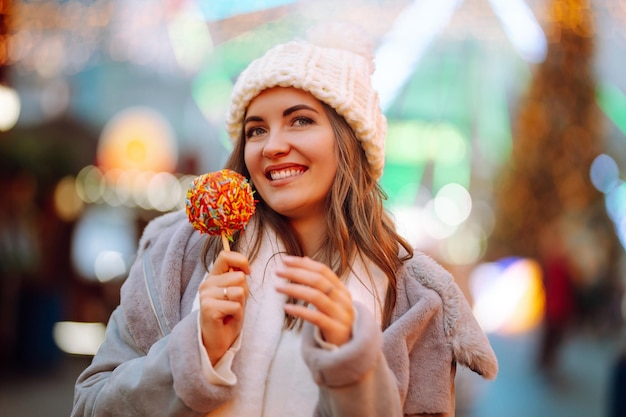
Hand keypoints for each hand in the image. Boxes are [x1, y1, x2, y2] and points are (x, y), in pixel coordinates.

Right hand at [199, 250, 249, 364]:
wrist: (216, 340)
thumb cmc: (228, 315)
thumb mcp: (236, 293)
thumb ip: (238, 279)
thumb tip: (244, 270)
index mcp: (213, 277)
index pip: (225, 256)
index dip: (241, 261)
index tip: (248, 272)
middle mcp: (206, 284)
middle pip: (239, 277)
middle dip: (244, 292)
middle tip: (234, 304)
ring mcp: (206, 296)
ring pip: (239, 292)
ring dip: (241, 305)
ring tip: (231, 312)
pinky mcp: (208, 309)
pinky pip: (236, 306)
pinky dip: (237, 315)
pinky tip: (227, 320)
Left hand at [275, 256, 353, 345]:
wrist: (350, 347)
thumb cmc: (335, 320)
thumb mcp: (331, 298)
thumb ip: (320, 280)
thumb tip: (305, 258)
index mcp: (342, 289)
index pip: (322, 270)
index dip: (303, 264)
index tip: (285, 260)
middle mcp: (343, 299)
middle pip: (319, 281)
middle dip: (296, 273)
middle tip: (278, 272)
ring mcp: (341, 315)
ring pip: (316, 297)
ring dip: (295, 290)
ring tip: (277, 287)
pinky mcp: (336, 330)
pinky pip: (316, 317)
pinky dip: (300, 311)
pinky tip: (287, 307)